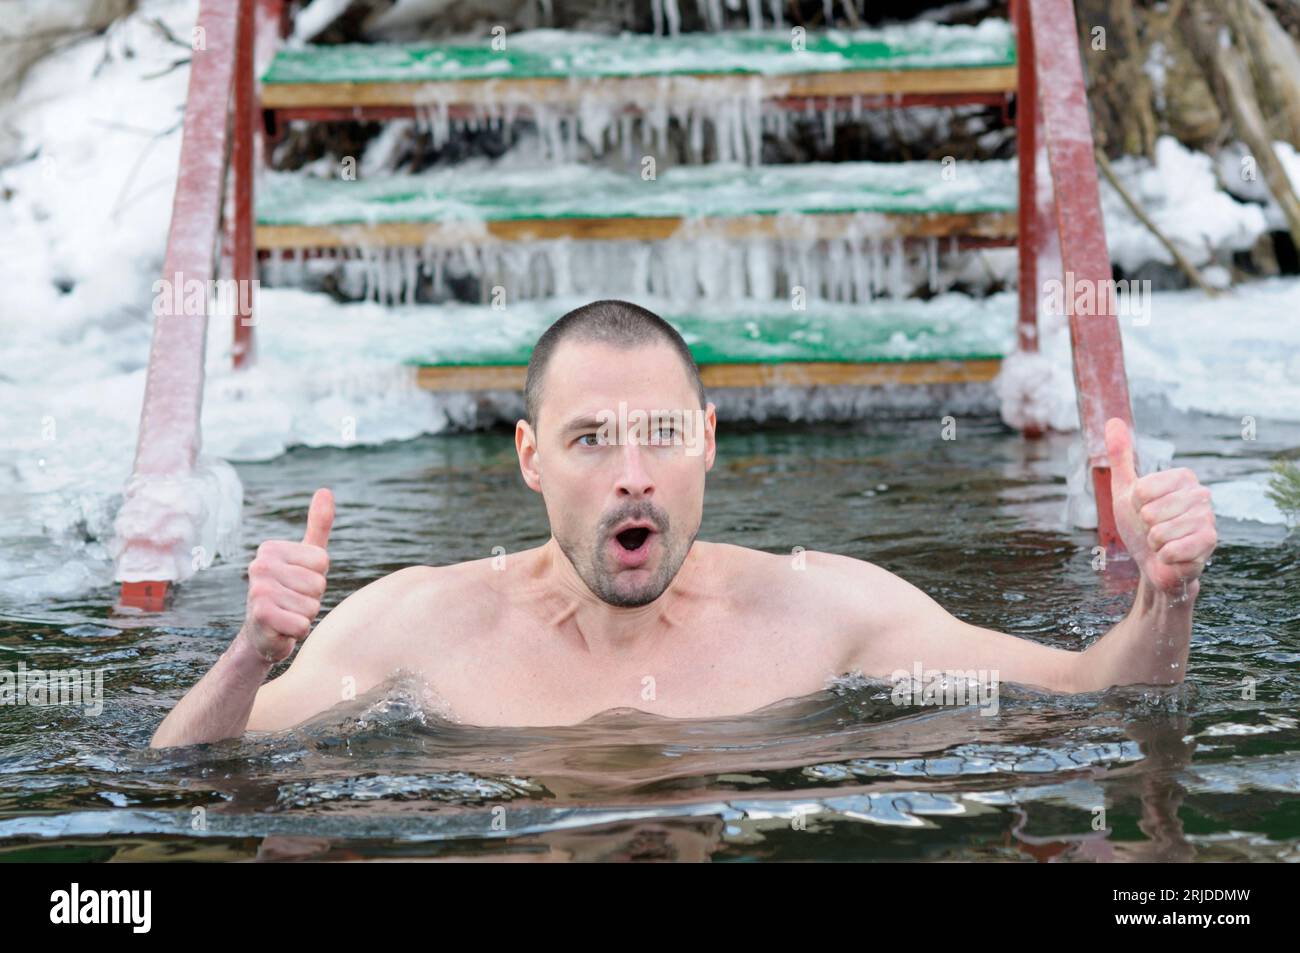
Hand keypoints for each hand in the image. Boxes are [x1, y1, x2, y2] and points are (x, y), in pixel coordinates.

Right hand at [241, 488, 333, 662]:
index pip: (321, 562)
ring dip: (304, 616)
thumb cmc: (289, 592)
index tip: (298, 583)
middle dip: (311, 599)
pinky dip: (297, 632)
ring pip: (312, 606)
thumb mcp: (306, 558)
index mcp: (271, 549)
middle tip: (292, 602)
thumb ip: (318, 525)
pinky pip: (302, 625)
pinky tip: (282, 629)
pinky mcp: (261, 617)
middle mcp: (259, 566)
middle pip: (318, 584)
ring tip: (287, 614)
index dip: (316, 578)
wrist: (262, 633)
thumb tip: (325, 490)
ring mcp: (258, 591)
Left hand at [1106, 418, 1216, 595]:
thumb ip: (1121, 456)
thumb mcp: (1125, 490)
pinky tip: (1172, 555)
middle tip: (1153, 529)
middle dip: (1144, 526)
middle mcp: (1201, 494)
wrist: (1154, 562)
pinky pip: (1171, 550)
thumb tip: (1112, 420)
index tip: (1143, 509)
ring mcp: (1208, 518)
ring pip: (1159, 532)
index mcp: (1183, 477)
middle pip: (1151, 511)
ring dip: (1153, 542)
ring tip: (1162, 542)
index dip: (1135, 504)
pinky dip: (1163, 556)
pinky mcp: (1209, 543)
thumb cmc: (1141, 524)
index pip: (1143, 489)